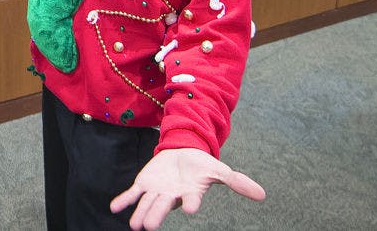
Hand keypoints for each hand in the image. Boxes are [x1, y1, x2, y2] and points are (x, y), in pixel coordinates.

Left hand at [110, 148, 264, 230]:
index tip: (189, 207)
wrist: (182, 153)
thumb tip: (262, 194)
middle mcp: (172, 196)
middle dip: (155, 215)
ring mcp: (156, 191)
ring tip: (134, 226)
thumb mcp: (218, 170)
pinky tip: (114, 208)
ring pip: (146, 203)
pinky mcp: (144, 183)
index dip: (190, 202)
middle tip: (148, 227)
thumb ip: (237, 182)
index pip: (190, 199)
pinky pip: (132, 194)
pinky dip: (123, 201)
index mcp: (190, 193)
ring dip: (139, 213)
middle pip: (163, 206)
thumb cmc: (201, 166)